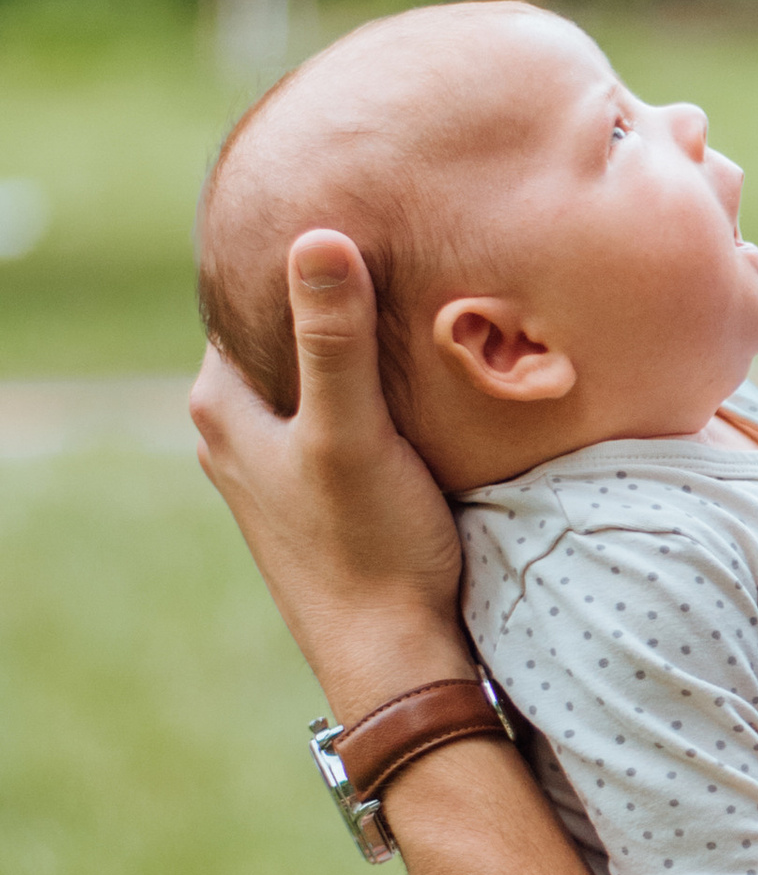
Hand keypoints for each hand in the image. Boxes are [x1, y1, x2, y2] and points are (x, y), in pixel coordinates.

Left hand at [189, 231, 469, 717]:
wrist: (395, 658)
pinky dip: (371, 392)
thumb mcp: (352, 432)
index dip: (298, 256)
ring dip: (356, 349)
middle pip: (282, 333)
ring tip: (415, 304)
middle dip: (333, 298)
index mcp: (222, 406)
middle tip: (399, 249)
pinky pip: (338, 415)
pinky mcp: (319, 492)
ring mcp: (275, 466)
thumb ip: (333, 338)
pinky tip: (418, 384)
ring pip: (313, 377)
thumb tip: (317, 236)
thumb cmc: (369, 549)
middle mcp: (235, 434)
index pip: (245, 296)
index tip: (357, 216)